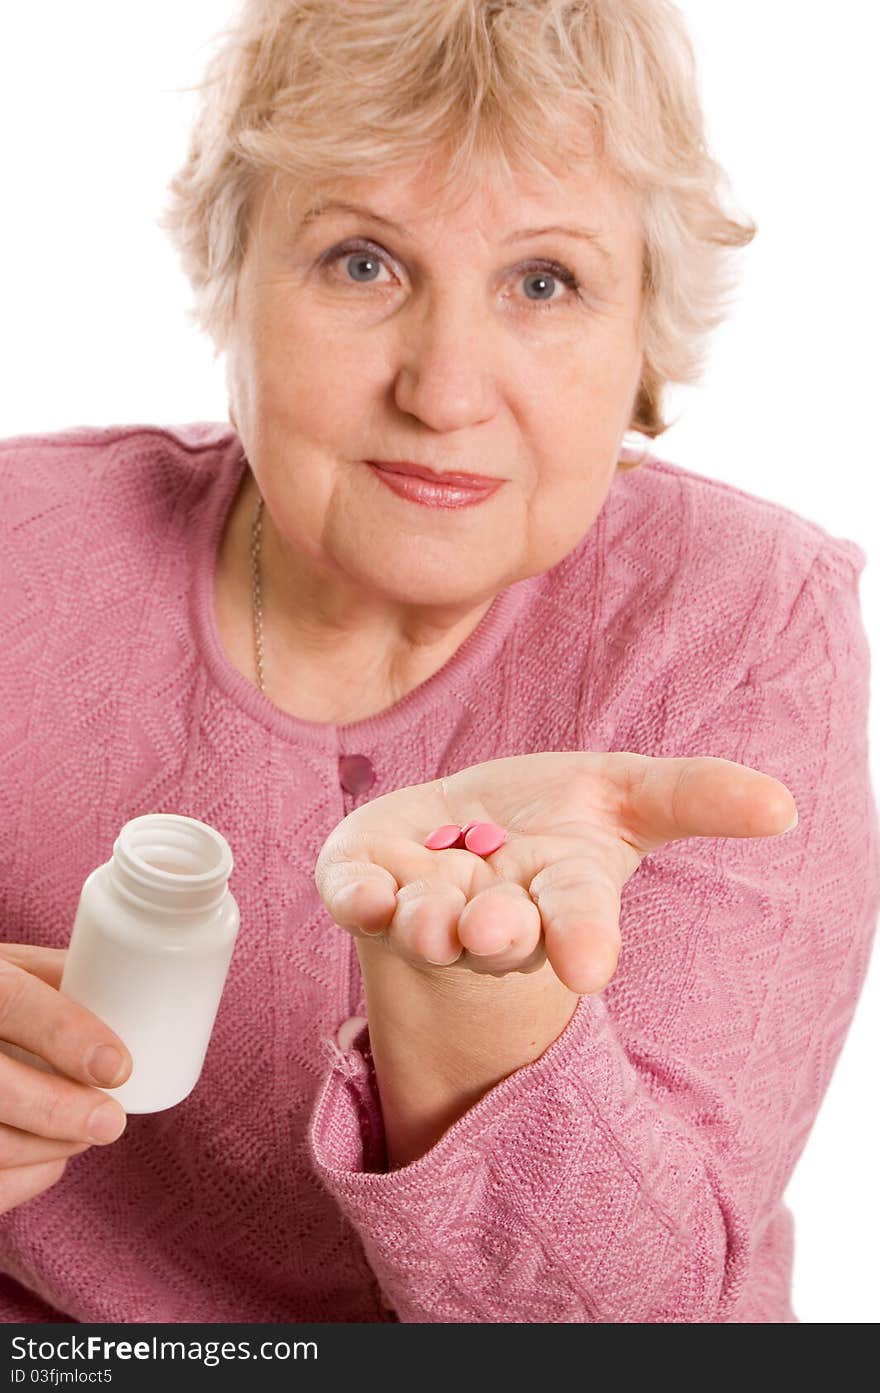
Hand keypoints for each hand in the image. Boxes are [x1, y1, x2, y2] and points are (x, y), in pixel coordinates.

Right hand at [0, 944, 131, 1215]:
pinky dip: (22, 1179)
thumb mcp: (1, 966)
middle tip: (110, 1123)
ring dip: (45, 1149)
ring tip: (86, 1134)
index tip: (117, 1067)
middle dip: (58, 1111)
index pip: (14, 1001)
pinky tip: (48, 1161)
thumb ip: (51, 976)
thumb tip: (129, 991)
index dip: (67, 1034)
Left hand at [315, 751, 796, 994]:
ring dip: (427, 920)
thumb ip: (695, 797)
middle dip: (497, 933)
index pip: (578, 921)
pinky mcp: (363, 880)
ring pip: (423, 922)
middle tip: (497, 931)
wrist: (458, 833)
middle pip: (497, 932)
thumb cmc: (553, 822)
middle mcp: (489, 912)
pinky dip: (356, 897)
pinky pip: (352, 896)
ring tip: (432, 913)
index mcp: (560, 895)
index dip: (584, 940)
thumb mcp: (629, 797)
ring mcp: (422, 902)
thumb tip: (782, 804)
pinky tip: (365, 892)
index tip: (589, 966)